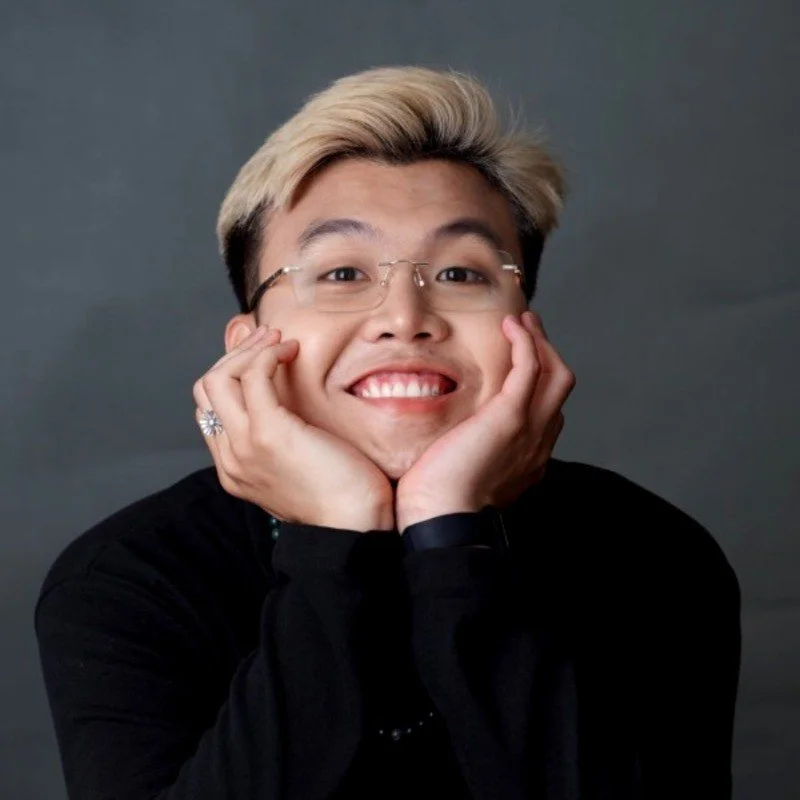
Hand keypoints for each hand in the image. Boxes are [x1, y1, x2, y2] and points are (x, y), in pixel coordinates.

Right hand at [192, 326, 393, 531]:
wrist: (355, 526)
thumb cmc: (342, 497)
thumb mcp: (300, 467)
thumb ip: (282, 440)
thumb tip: (285, 404)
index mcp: (235, 469)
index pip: (210, 409)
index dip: (230, 374)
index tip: (261, 356)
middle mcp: (230, 459)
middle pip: (206, 389)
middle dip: (235, 356)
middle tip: (269, 339)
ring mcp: (244, 446)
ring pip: (218, 378)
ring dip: (249, 349)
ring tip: (280, 341)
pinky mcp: (267, 432)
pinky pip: (252, 376)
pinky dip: (268, 354)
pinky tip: (291, 350)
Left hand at [395, 311, 574, 531]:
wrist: (440, 517)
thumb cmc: (439, 502)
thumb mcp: (463, 473)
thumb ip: (470, 453)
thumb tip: (453, 440)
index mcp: (529, 457)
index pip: (548, 409)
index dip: (540, 379)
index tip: (521, 357)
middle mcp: (539, 442)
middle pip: (560, 386)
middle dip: (547, 352)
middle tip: (527, 329)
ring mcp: (530, 429)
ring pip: (555, 373)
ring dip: (540, 341)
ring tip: (521, 321)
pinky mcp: (511, 417)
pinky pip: (531, 368)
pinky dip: (526, 342)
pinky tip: (511, 326)